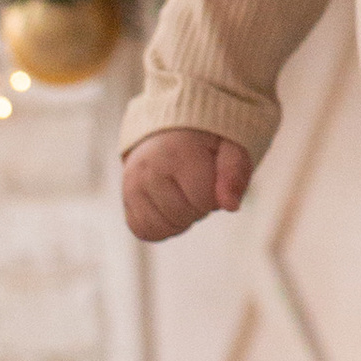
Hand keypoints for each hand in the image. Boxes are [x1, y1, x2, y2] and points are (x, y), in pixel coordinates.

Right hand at [121, 125, 250, 241]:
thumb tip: (230, 206)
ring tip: (184, 194)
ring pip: (161, 228)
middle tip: (197, 183)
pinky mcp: (126, 197)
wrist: (171, 130)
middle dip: (198, 207)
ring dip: (180, 219)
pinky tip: (170, 207)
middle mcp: (148, 169)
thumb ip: (235, 173)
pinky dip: (161, 227)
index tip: (213, 176)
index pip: (203, 200)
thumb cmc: (206, 141)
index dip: (215, 196)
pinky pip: (143, 230)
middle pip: (182, 216)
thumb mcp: (231, 147)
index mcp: (177, 153)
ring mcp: (132, 184)